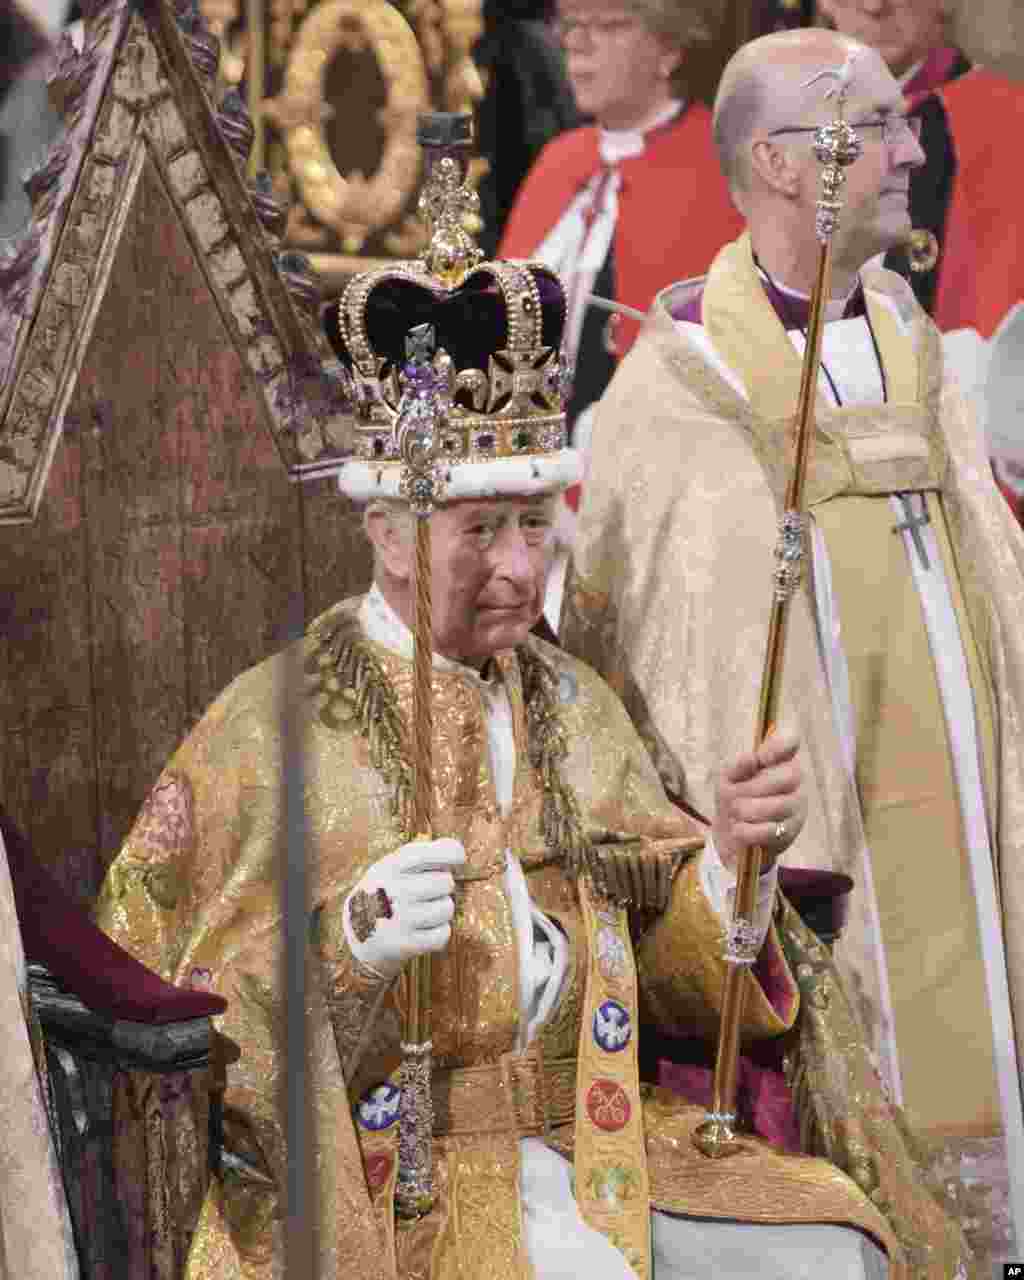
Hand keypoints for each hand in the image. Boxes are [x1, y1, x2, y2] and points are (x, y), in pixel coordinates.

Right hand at [343, 838, 464, 978]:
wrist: (357, 935)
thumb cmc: (385, 893)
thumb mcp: (391, 867)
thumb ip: (422, 854)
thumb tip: (458, 852)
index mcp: (387, 869)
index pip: (425, 855)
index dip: (449, 853)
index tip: (459, 858)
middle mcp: (391, 892)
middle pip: (445, 882)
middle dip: (442, 887)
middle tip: (427, 893)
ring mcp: (397, 920)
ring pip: (447, 908)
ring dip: (441, 911)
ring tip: (423, 912)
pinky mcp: (404, 945)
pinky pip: (443, 934)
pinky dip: (439, 933)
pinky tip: (423, 929)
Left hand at [712, 726, 805, 871]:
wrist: (730, 833)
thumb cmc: (733, 796)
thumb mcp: (727, 778)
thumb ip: (737, 766)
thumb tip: (751, 758)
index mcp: (779, 761)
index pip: (790, 743)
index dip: (780, 746)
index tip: (762, 758)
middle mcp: (795, 782)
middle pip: (788, 777)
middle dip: (754, 787)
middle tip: (733, 796)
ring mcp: (797, 808)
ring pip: (779, 806)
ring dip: (748, 810)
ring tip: (734, 812)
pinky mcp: (790, 832)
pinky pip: (771, 830)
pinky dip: (748, 830)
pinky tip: (738, 828)